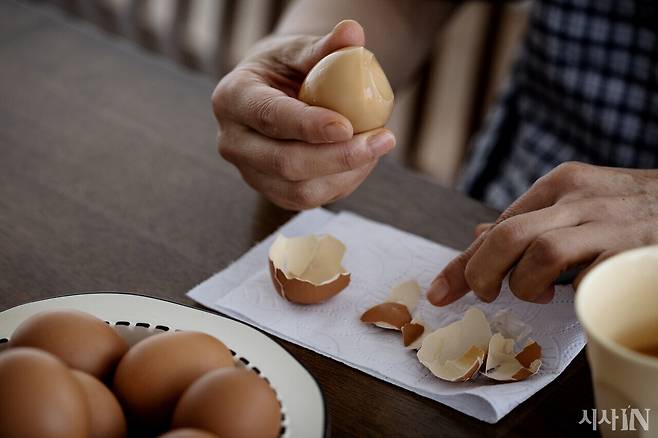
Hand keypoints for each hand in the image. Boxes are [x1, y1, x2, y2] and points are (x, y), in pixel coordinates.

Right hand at [212, 20, 395, 209]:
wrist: (274, 95)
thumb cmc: (286, 68)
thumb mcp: (298, 51)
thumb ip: (324, 47)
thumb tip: (353, 33)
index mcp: (232, 98)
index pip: (269, 117)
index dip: (308, 125)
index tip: (347, 126)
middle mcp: (233, 142)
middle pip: (284, 162)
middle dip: (338, 157)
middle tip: (382, 140)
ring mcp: (250, 173)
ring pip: (299, 190)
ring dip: (347, 174)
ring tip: (378, 147)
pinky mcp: (270, 191)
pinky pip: (308, 200)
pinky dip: (343, 184)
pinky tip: (364, 161)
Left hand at [428, 162, 657, 304]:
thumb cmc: (632, 212)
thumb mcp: (578, 206)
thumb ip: (530, 222)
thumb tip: (478, 235)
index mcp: (560, 184)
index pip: (498, 226)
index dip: (463, 263)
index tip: (440, 292)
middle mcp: (579, 197)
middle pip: (508, 236)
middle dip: (482, 274)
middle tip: (485, 295)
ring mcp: (608, 223)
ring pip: (540, 253)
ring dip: (526, 286)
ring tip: (539, 293)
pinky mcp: (634, 251)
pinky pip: (588, 277)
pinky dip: (571, 292)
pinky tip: (575, 293)